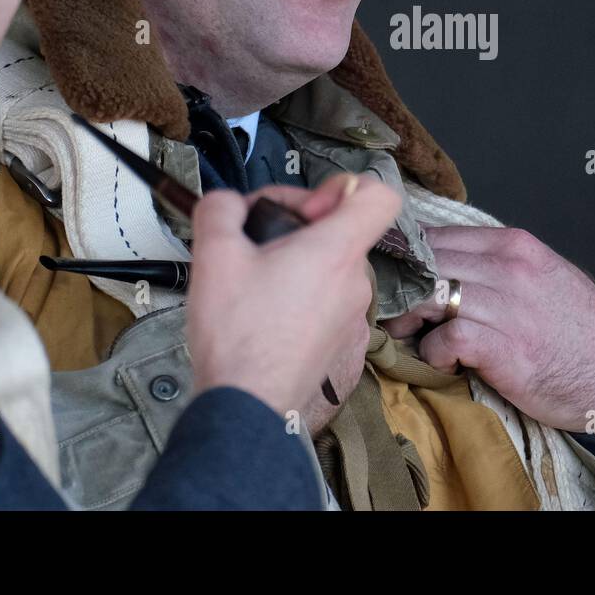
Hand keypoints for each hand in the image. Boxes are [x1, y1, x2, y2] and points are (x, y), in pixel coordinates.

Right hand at [186, 174, 397, 420]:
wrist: (246, 407)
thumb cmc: (239, 336)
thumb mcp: (214, 255)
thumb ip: (220, 209)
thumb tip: (227, 203)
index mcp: (337, 251)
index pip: (379, 196)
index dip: (342, 188)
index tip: (306, 209)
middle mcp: (356, 280)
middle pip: (340, 229)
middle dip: (295, 228)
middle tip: (256, 245)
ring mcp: (352, 313)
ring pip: (328, 265)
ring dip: (293, 263)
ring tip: (252, 281)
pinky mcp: (341, 339)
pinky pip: (325, 298)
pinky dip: (298, 295)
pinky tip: (263, 311)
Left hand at [384, 226, 594, 436]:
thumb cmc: (581, 332)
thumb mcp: (545, 276)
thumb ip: (499, 265)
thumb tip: (446, 266)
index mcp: (516, 245)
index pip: (437, 236)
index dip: (407, 259)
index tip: (393, 279)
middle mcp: (509, 267)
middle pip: (426, 263)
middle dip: (400, 287)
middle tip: (389, 311)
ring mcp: (507, 307)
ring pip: (429, 296)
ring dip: (410, 321)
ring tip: (413, 337)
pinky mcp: (504, 349)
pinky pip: (445, 339)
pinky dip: (433, 352)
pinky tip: (442, 361)